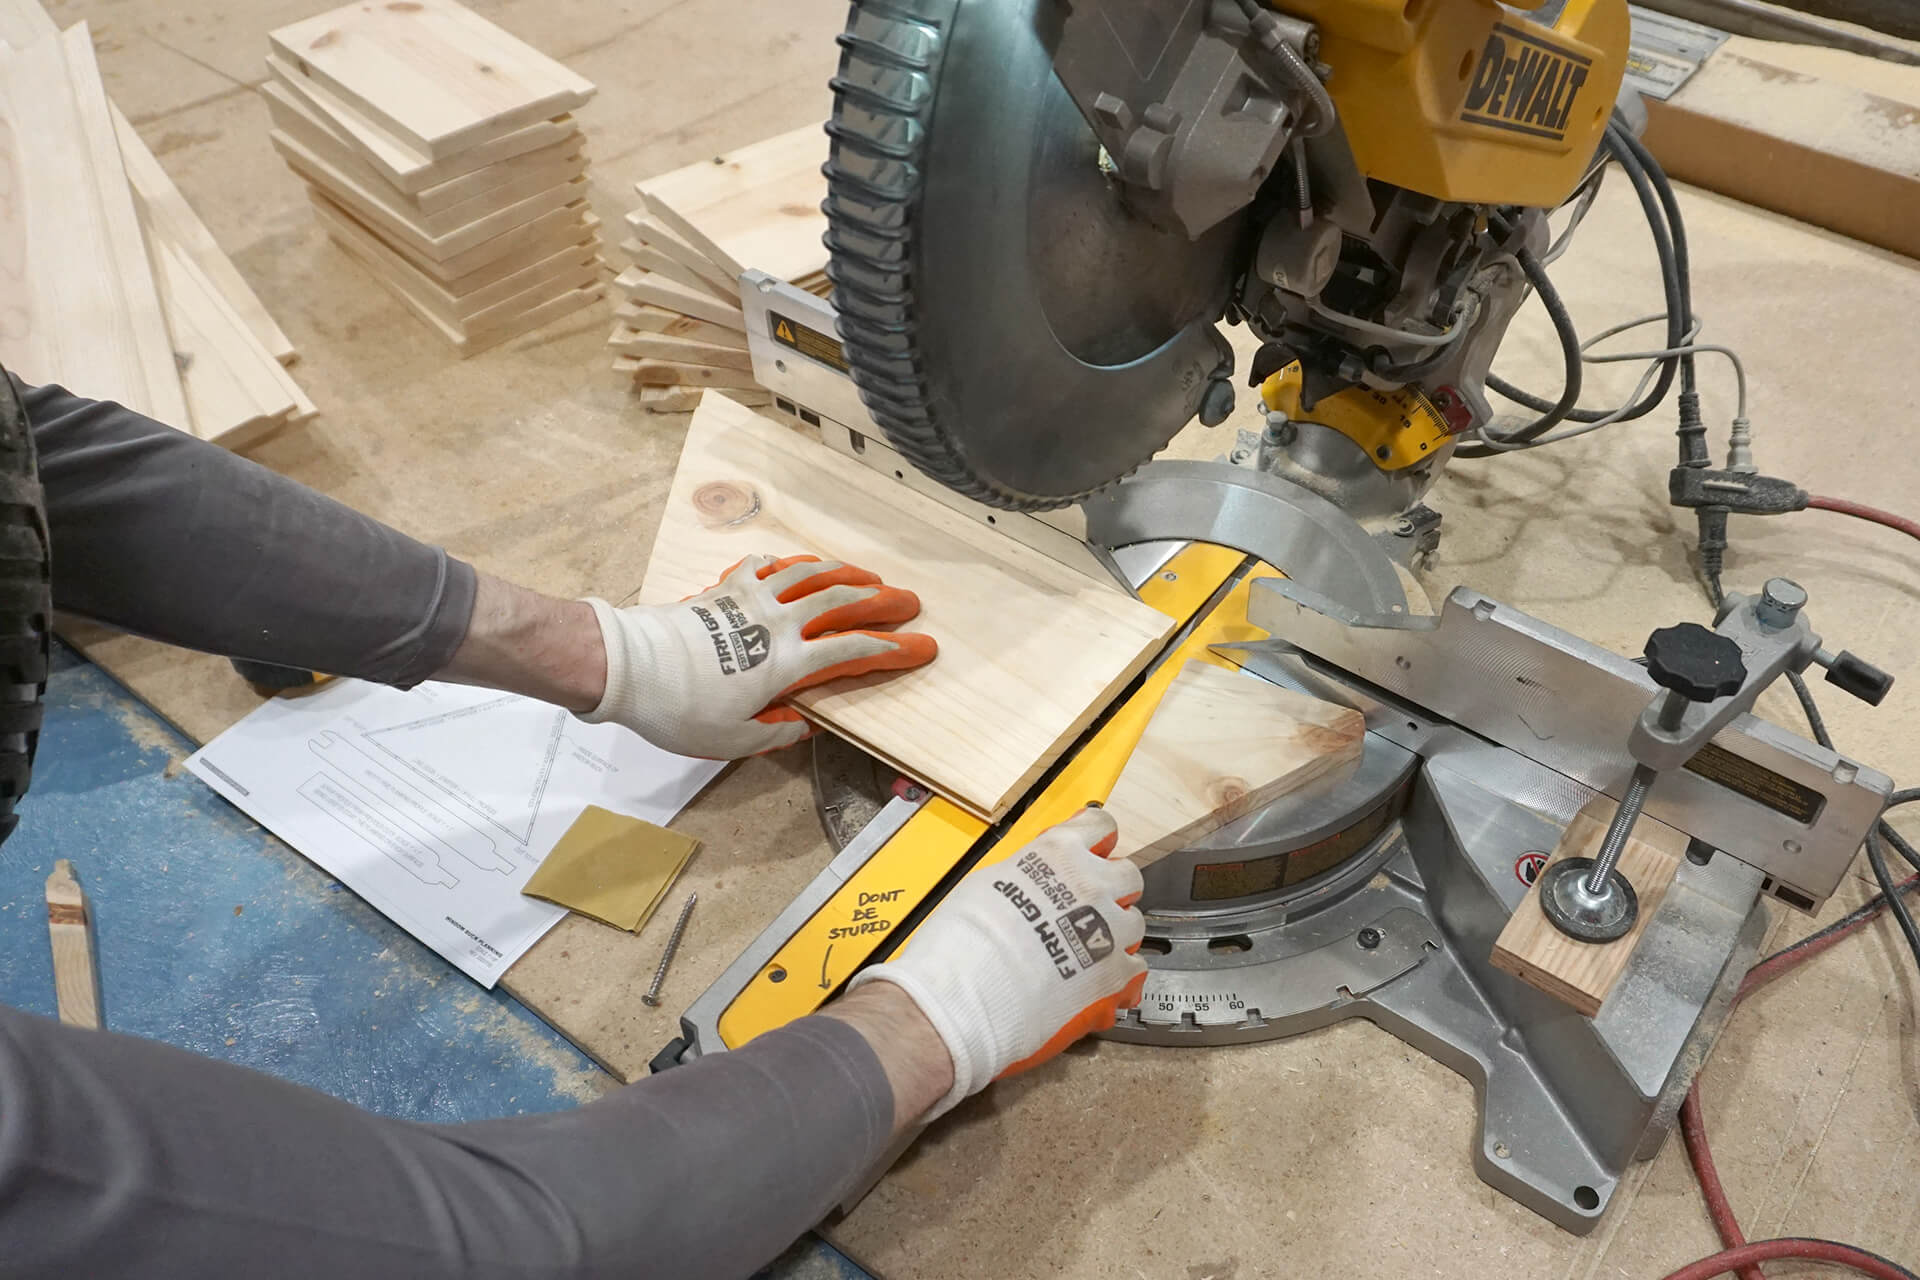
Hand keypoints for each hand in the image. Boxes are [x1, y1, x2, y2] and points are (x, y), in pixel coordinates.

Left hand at [580, 554, 936, 757]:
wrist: (630, 667)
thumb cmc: (680, 710)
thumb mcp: (733, 740)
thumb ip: (775, 734)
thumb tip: (802, 727)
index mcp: (785, 663)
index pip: (851, 650)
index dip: (891, 649)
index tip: (919, 648)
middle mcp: (776, 623)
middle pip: (841, 601)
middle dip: (882, 601)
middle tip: (909, 601)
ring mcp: (749, 599)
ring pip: (808, 574)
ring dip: (844, 573)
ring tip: (867, 576)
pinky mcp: (723, 589)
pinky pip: (765, 567)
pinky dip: (788, 563)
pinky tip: (795, 565)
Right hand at [848, 807, 1146, 1119]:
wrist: (966, 996)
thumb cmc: (963, 943)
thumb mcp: (989, 882)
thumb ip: (1028, 873)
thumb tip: (1036, 877)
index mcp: (1059, 853)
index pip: (1101, 827)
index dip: (1098, 842)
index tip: (1095, 851)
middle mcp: (1092, 884)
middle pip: (1127, 876)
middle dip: (1111, 891)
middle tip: (1087, 909)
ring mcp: (1110, 929)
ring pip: (1134, 923)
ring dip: (1115, 934)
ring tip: (1085, 953)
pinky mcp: (1117, 974)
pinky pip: (1134, 967)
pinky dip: (1117, 975)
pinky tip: (1092, 983)